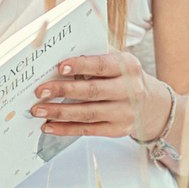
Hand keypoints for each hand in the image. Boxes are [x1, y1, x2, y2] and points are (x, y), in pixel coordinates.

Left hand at [32, 51, 166, 139]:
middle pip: (92, 91)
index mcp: (128, 67)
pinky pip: (88, 130)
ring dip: (59, 113)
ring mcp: (125, 113)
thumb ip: (93, 57)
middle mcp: (130, 90)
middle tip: (40, 91)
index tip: (59, 67)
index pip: (101, 65)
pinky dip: (66, 129)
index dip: (80, 66)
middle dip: (63, 91)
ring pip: (87, 114)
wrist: (149, 103)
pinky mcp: (118, 130)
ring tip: (39, 110)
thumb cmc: (122, 77)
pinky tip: (49, 126)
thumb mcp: (116, 61)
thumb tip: (58, 59)